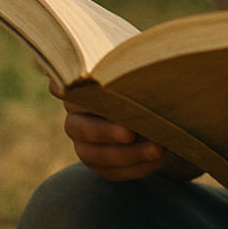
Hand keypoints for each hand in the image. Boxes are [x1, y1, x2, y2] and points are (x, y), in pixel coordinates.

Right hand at [49, 80, 182, 181]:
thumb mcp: (142, 74)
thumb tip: (140, 56)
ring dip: (130, 154)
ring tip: (158, 149)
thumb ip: (132, 70)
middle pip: (81, 128)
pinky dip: (137, 167)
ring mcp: (85, 145)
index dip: (69, 92)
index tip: (77, 91)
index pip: (66, 90)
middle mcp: (76, 119)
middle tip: (131, 133)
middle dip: (107, 132)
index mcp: (81, 91)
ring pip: (98, 155)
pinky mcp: (101, 165)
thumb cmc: (146, 85)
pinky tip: (158, 159)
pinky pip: (114, 172)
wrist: (160, 114)